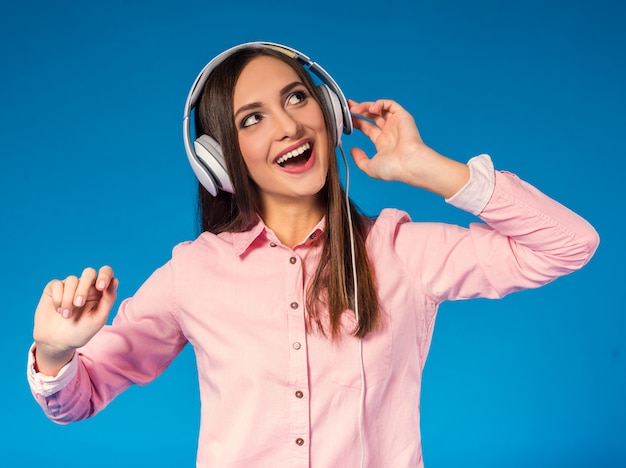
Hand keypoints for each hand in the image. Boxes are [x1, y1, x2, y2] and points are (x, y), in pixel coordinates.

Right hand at [33, 266, 116, 375]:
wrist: (58, 342)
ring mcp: (70, 286)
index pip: (106, 273)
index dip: (105, 275)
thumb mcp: (98, 318)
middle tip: (79, 304)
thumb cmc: (82, 331)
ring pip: (72, 279)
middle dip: (84, 288)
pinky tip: (58, 310)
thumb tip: (115, 280)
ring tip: (66, 315)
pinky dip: (58, 298)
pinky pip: (57, 284)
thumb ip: (108, 300)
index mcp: (100, 291)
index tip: (101, 287)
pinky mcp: (54, 289)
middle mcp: (85, 286)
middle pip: (89, 272)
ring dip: (68, 299)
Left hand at [348, 99, 469, 197]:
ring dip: (366, 106)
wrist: (409, 164)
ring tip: (354, 108)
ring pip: (379, 109)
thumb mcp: (370, 167)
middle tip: (347, 107)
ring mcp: (395, 123)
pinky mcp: (402, 116)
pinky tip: (371, 108)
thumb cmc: (393, 169)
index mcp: (382, 142)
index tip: (345, 119)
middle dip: (359, 110)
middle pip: (372, 116)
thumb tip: (352, 150)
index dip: (356, 122)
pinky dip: (379, 103)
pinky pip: (390, 105)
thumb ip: (360, 160)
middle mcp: (389, 132)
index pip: (367, 128)